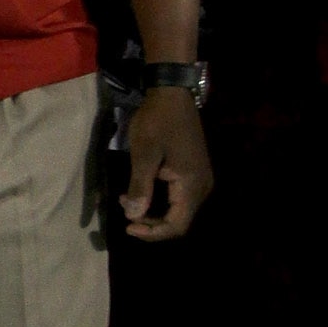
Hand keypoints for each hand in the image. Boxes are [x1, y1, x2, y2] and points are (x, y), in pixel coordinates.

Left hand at [121, 89, 212, 241]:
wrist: (172, 93)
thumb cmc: (157, 121)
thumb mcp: (144, 154)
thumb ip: (140, 187)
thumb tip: (134, 217)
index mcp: (192, 185)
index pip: (177, 225)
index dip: (153, 233)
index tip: (128, 228)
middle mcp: (202, 187)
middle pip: (179, 221)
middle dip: (151, 224)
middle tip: (125, 216)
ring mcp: (200, 179)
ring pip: (178, 211)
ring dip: (153, 212)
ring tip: (127, 201)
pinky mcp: (194, 172)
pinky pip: (178, 198)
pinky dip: (159, 201)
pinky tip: (139, 191)